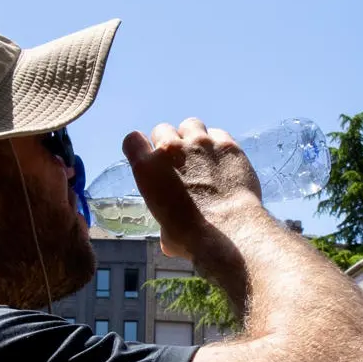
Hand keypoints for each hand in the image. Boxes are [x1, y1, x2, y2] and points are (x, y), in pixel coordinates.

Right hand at [123, 118, 263, 259]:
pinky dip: (219, 145)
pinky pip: (219, 134)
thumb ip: (166, 221)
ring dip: (194, 137)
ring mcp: (200, 143)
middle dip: (170, 143)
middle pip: (163, 129)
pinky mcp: (227, 145)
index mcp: (147, 169)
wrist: (229, 230)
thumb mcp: (166, 233)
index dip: (141, 147)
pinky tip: (224, 161)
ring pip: (191, 124)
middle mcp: (170, 149)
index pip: (133, 140)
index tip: (149, 155)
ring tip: (203, 155)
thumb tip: (170, 237)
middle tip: (180, 161)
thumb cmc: (192, 237)